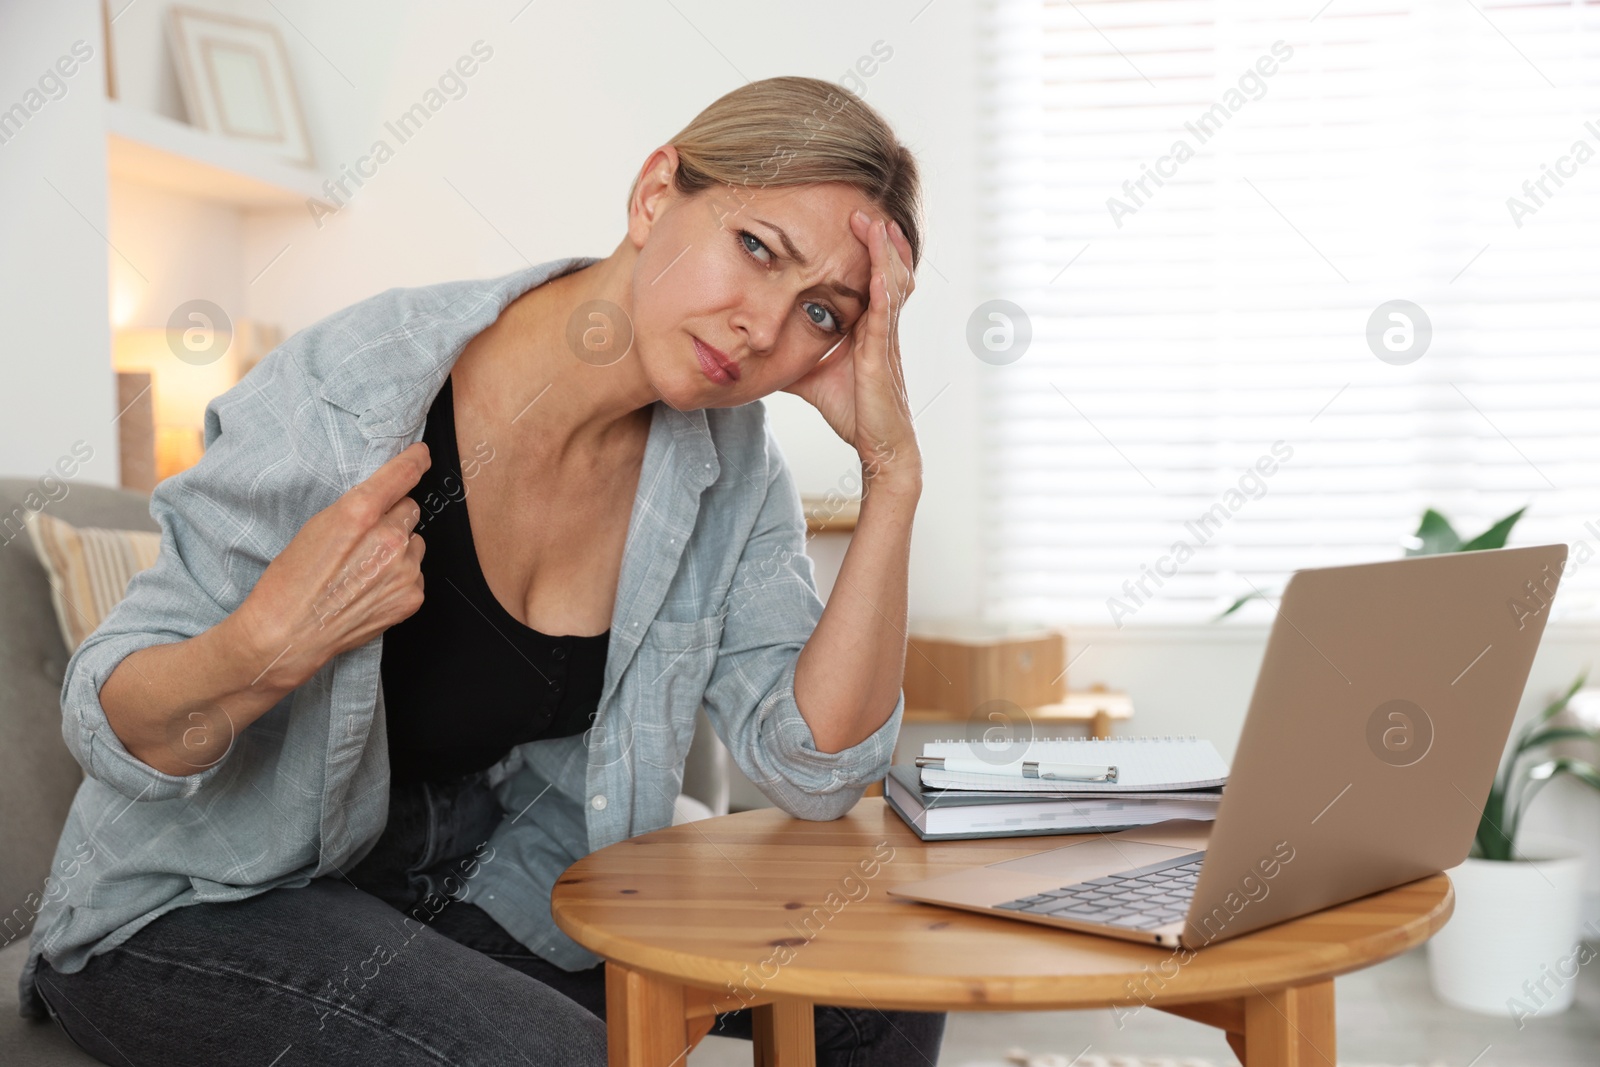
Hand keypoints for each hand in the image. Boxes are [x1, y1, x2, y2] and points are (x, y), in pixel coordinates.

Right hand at [231, 441, 430, 690]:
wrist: (287, 636)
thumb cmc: (291, 582)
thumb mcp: (316, 527)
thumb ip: (357, 509)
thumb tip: (385, 498)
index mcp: (359, 514)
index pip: (402, 475)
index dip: (414, 461)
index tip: (421, 455)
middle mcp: (388, 539)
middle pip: (409, 510)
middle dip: (392, 518)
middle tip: (365, 539)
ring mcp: (405, 570)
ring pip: (415, 543)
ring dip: (398, 550)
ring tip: (364, 570)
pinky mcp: (412, 596)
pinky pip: (416, 573)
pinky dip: (400, 578)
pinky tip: (370, 590)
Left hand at [781, 210, 920, 488]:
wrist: (879, 446)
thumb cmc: (853, 411)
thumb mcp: (810, 374)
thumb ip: (790, 355)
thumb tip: (755, 347)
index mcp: (868, 327)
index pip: (870, 277)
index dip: (865, 249)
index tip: (852, 220)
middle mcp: (881, 327)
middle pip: (887, 271)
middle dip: (877, 239)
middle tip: (863, 208)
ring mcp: (885, 341)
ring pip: (893, 286)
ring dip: (884, 253)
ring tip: (875, 223)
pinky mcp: (883, 359)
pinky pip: (886, 319)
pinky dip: (884, 292)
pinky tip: (879, 273)